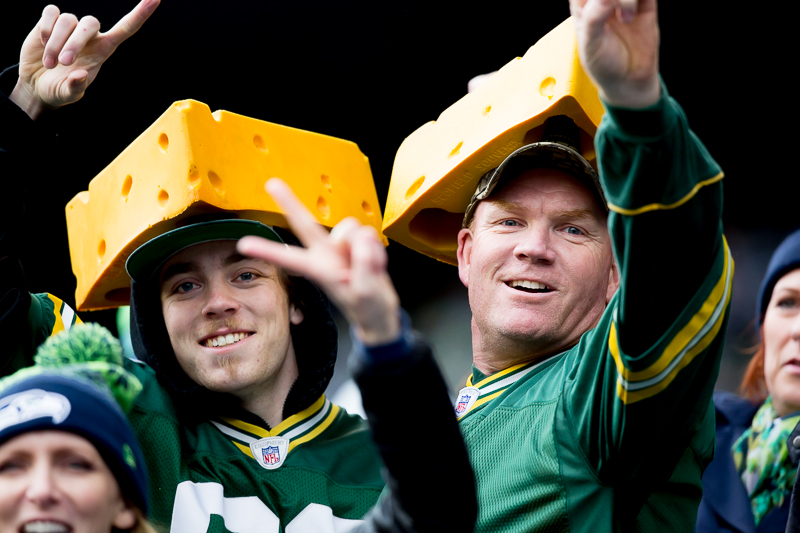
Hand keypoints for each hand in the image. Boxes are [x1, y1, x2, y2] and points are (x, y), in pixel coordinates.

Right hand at [10, 0, 159, 119]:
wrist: (37, 84)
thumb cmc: (59, 89)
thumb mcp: (68, 94)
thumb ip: (75, 88)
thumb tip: (81, 76)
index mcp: (103, 50)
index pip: (126, 28)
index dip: (141, 14)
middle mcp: (90, 35)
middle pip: (91, 23)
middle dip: (75, 43)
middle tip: (64, 63)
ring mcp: (71, 26)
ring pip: (68, 19)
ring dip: (55, 43)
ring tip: (50, 63)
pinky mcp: (50, 20)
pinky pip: (51, 12)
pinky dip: (45, 28)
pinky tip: (42, 44)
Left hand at [237, 179, 400, 345]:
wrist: (380, 312)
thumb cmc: (367, 307)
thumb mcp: (366, 293)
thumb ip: (365, 266)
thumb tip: (364, 239)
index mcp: (319, 269)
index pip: (290, 258)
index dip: (268, 251)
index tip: (243, 245)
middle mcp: (327, 253)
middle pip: (306, 224)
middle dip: (290, 203)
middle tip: (271, 184)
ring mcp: (343, 246)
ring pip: (352, 229)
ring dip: (366, 247)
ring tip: (370, 270)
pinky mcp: (358, 241)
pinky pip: (369, 234)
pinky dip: (377, 249)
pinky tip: (375, 264)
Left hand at [570, 0, 659, 107]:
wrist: (629, 80)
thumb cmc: (604, 65)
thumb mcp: (591, 45)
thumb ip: (594, 18)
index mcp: (582, 8)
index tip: (602, 7)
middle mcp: (602, 1)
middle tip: (612, 7)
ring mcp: (623, 1)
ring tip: (627, 18)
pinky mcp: (645, 4)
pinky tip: (636, 13)